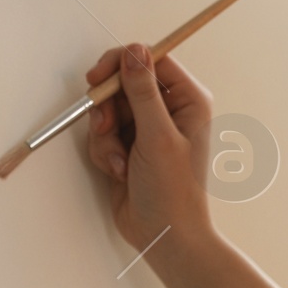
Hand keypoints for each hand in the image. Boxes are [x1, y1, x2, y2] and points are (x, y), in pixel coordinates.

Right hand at [85, 43, 213, 260]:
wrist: (164, 236)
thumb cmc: (173, 192)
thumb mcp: (157, 136)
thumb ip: (142, 92)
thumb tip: (134, 52)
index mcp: (189, 101)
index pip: (151, 60)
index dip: (122, 64)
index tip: (98, 77)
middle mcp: (170, 110)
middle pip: (123, 83)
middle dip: (109, 108)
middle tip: (106, 127)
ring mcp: (147, 128)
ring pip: (109, 109)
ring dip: (106, 135)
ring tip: (120, 160)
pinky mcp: (129, 146)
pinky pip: (103, 133)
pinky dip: (104, 151)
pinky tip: (119, 172)